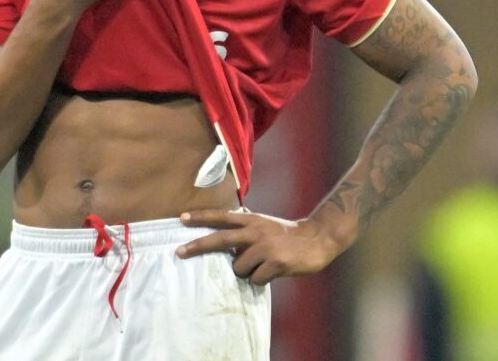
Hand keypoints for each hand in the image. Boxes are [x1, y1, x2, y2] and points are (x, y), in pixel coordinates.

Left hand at [176, 210, 344, 284]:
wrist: (318, 238)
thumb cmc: (286, 235)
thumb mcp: (264, 226)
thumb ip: (245, 233)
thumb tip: (225, 250)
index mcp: (252, 220)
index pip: (221, 217)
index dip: (201, 217)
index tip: (181, 218)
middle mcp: (256, 231)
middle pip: (220, 240)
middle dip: (197, 246)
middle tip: (179, 252)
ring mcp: (265, 247)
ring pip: (238, 268)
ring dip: (246, 272)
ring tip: (262, 266)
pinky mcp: (276, 263)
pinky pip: (255, 280)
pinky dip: (260, 280)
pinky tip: (273, 272)